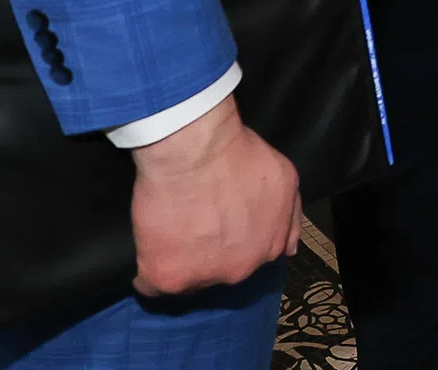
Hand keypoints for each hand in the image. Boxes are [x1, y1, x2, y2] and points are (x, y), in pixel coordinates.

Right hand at [131, 95, 300, 294]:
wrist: (196, 151)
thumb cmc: (239, 155)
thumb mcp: (285, 179)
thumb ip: (289, 216)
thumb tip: (289, 249)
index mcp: (269, 247)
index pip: (248, 258)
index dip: (230, 243)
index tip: (217, 227)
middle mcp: (241, 269)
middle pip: (219, 271)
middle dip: (207, 253)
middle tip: (193, 222)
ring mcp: (204, 276)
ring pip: (188, 279)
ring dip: (180, 261)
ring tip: (171, 229)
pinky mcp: (167, 277)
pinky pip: (151, 286)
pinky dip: (147, 271)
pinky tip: (149, 248)